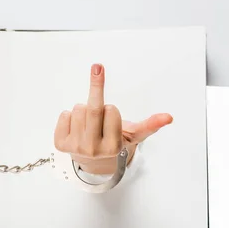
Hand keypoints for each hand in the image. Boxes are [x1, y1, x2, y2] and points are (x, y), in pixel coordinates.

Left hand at [54, 64, 172, 174]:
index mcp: (112, 147)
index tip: (111, 114)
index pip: (111, 110)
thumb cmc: (113, 141)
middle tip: (97, 67)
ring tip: (88, 121)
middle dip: (96, 86)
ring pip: (78, 109)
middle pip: (93, 108)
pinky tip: (76, 126)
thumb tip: (168, 117)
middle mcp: (93, 150)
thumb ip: (150, 125)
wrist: (91, 160)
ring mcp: (75, 147)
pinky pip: (64, 115)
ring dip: (83, 108)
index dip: (111, 109)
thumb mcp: (133, 135)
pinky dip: (69, 115)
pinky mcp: (60, 144)